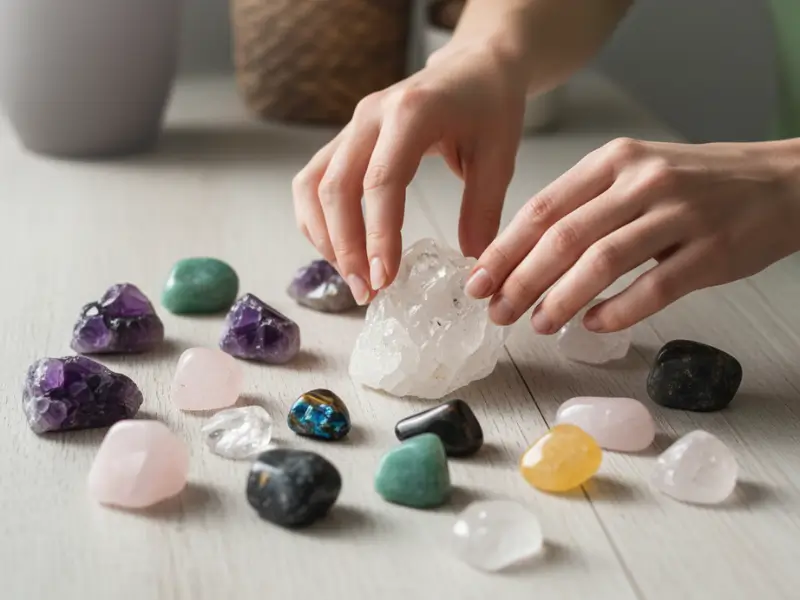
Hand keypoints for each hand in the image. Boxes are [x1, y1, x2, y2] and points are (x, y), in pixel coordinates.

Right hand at [292, 39, 527, 303]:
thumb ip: (483, 210)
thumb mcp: (499, 155)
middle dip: (345, 247)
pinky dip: (317, 220)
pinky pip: (313, 181)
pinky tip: (340, 250)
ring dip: (324, 237)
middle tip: (366, 291)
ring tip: (351, 277)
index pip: (381, 182)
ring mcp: (352, 126)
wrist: (475, 66)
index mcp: (411, 113)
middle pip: (335, 188)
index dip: (377, 235)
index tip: (384, 279)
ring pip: (312, 186)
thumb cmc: (490, 104)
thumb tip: (471, 269)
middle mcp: (370, 116)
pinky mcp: (346, 139)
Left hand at [466, 137, 799, 331]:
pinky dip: (618, 311)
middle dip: (521, 280)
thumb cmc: (695, 184)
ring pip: (602, 262)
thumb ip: (584, 206)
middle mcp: (642, 182)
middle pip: (564, 238)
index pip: (543, 209)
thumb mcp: (634, 175)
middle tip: (498, 311)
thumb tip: (523, 255)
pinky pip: (654, 288)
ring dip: (561, 299)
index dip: (505, 249)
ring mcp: (680, 215)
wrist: (779, 182)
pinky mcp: (711, 250)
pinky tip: (594, 325)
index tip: (478, 280)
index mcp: (614, 162)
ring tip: (538, 324)